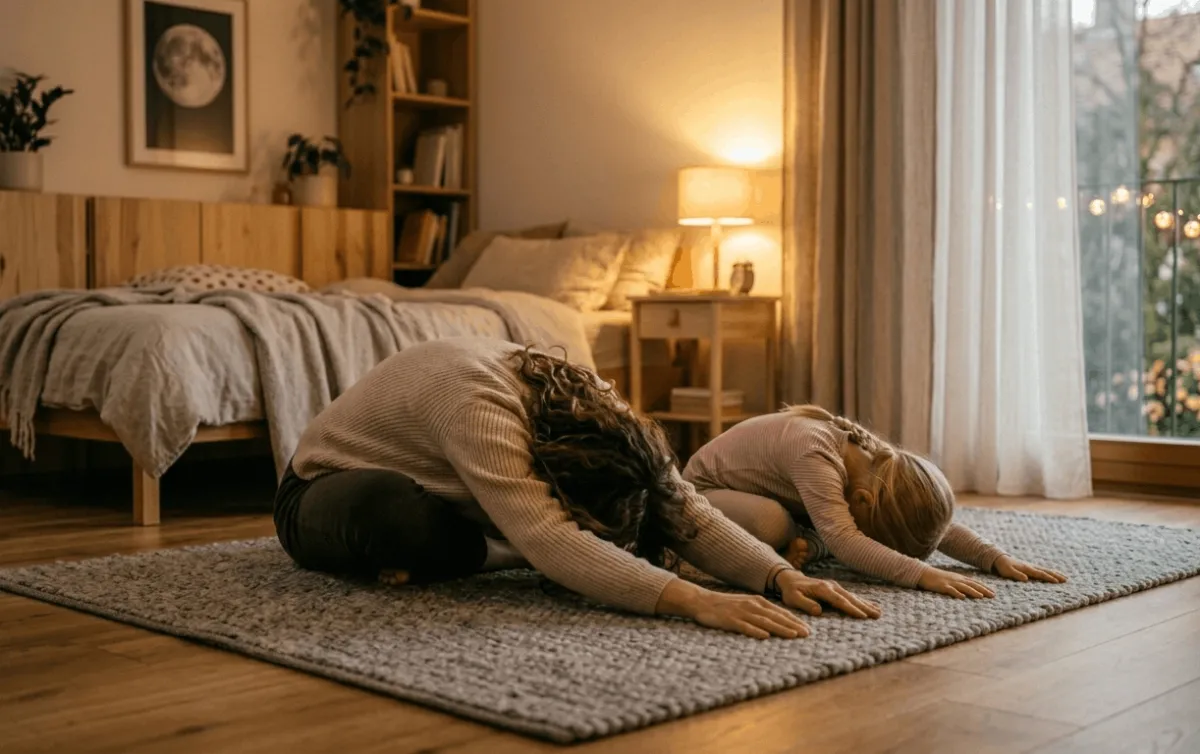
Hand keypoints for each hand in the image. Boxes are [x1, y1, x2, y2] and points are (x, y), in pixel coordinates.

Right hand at [655, 579, 809, 638]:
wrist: (702, 601)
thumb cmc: (726, 606)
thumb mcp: (746, 604)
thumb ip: (761, 612)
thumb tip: (778, 622)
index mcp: (758, 602)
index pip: (780, 612)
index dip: (794, 620)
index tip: (807, 629)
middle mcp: (752, 606)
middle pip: (776, 617)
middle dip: (793, 626)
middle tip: (806, 634)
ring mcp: (742, 613)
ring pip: (764, 622)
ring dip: (780, 629)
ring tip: (792, 635)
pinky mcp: (730, 620)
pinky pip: (745, 627)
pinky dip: (755, 631)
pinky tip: (765, 637)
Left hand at [775, 569, 880, 618]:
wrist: (790, 579)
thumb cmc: (791, 591)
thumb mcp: (793, 598)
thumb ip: (805, 604)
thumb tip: (818, 611)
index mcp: (822, 589)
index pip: (839, 601)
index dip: (851, 609)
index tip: (862, 616)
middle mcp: (831, 586)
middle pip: (850, 598)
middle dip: (864, 607)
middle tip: (877, 615)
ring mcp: (835, 586)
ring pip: (853, 596)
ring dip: (866, 604)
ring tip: (879, 612)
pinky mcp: (836, 588)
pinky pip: (851, 595)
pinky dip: (862, 600)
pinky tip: (872, 605)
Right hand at [917, 567, 994, 598]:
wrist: (924, 573)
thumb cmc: (937, 578)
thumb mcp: (951, 579)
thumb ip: (959, 584)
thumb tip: (968, 591)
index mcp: (959, 578)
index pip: (975, 582)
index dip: (984, 587)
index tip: (993, 592)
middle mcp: (957, 579)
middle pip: (972, 584)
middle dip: (983, 590)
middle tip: (993, 595)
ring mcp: (949, 582)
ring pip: (964, 587)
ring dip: (973, 591)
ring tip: (981, 596)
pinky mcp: (942, 586)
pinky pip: (950, 590)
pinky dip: (957, 593)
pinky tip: (962, 597)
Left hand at [992, 554, 1066, 583]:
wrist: (999, 558)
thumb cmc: (1003, 566)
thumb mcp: (1007, 571)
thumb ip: (1016, 575)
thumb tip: (1026, 579)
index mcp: (1027, 568)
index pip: (1040, 573)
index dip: (1048, 577)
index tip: (1057, 581)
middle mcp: (1031, 567)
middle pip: (1046, 571)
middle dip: (1056, 575)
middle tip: (1066, 579)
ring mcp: (1031, 566)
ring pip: (1046, 570)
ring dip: (1055, 573)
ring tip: (1064, 577)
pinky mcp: (1030, 567)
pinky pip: (1042, 570)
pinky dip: (1050, 572)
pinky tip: (1053, 574)